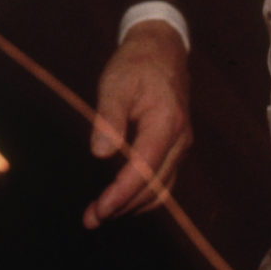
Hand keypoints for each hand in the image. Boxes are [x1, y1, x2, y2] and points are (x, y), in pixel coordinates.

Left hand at [85, 20, 190, 226]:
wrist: (162, 50)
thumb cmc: (136, 64)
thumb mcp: (115, 84)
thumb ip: (109, 119)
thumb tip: (101, 154)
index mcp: (166, 122)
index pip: (145, 169)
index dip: (122, 193)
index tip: (100, 209)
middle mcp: (179, 140)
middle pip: (154, 186)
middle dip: (123, 206)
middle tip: (91, 219)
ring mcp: (180, 145)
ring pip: (161, 188)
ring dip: (132, 205)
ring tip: (101, 214)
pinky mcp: (175, 147)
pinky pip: (163, 179)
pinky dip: (143, 195)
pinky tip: (122, 200)